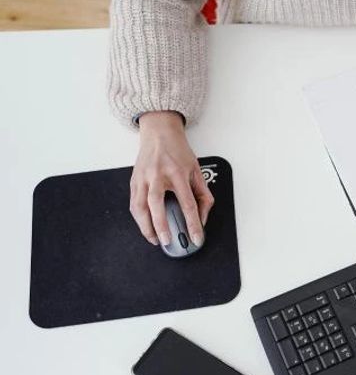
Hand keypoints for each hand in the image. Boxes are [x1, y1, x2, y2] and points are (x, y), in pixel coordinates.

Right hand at [130, 111, 213, 246]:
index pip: (188, 203)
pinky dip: (139, 218)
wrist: (159, 133)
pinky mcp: (134, 181)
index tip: (196, 237)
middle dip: (162, 226)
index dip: (193, 223)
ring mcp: (143, 178)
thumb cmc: (178, 151)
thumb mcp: (197, 170)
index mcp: (178, 172)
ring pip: (140, 206)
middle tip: (167, 241)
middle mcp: (158, 175)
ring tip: (155, 239)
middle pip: (158, 205)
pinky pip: (134, 203)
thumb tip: (202, 217)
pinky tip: (145, 226)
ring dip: (146, 226)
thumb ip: (203, 194)